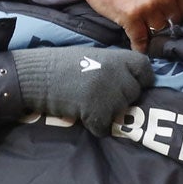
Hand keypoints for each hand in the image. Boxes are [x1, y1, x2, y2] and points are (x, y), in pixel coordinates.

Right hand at [11, 46, 154, 136]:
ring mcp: (109, 94)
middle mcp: (118, 74)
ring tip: (88, 103)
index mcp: (119, 57)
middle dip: (121, 98)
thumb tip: (132, 82)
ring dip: (107, 112)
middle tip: (100, 96)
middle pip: (134, 93)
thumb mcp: (94, 56)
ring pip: (120, 112)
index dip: (140, 80)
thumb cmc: (61, 64)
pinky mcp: (98, 112)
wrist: (36, 75)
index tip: (130, 84)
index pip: (146, 70)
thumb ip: (115, 67)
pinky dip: (95, 126)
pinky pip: (105, 127)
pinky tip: (81, 114)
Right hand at [48, 0, 182, 51]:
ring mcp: (149, 5)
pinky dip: (138, 46)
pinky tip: (135, 42)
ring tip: (142, 30)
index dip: (176, 18)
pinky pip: (141, 41)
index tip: (166, 20)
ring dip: (151, 36)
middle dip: (164, 28)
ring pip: (159, 33)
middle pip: (174, 25)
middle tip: (151, 25)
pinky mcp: (131, 16)